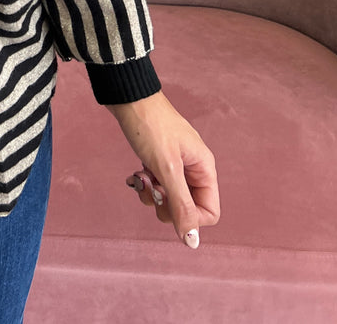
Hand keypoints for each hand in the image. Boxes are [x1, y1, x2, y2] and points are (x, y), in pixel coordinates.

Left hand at [106, 91, 219, 248]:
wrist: (128, 96)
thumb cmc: (150, 126)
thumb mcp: (167, 169)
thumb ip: (181, 206)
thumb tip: (192, 241)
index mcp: (204, 169)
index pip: (209, 212)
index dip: (188, 217)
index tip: (167, 203)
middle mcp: (193, 167)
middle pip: (187, 208)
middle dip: (165, 204)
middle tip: (150, 188)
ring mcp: (176, 164)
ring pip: (168, 198)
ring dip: (151, 194)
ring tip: (139, 176)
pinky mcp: (158, 159)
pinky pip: (156, 184)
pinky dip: (144, 183)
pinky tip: (134, 173)